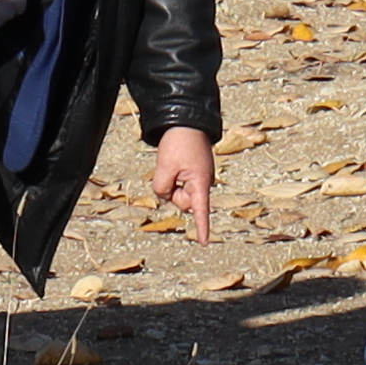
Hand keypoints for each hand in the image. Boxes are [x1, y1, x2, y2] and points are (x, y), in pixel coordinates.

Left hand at [147, 125, 217, 241]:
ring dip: (171, 182)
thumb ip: (162, 188)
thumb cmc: (179, 143)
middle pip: (182, 202)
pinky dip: (172, 176)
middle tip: (171, 170)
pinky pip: (178, 182)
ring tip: (173, 162)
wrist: (186, 122)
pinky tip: (174, 162)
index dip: (202, 228)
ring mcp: (197, 178)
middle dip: (172, 192)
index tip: (203, 242)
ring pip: (177, 192)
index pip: (201, 211)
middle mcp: (202, 183)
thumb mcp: (164, 167)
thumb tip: (165, 195)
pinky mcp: (192, 173)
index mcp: (200, 183)